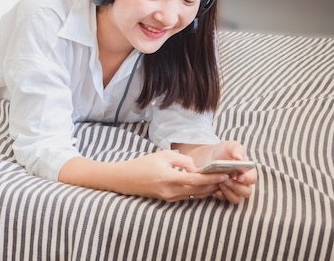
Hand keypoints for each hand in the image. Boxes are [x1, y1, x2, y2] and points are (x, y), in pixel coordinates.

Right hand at [107, 150, 229, 201]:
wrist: (127, 179)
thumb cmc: (144, 164)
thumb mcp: (162, 155)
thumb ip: (182, 160)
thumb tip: (195, 168)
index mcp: (169, 178)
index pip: (195, 180)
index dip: (211, 178)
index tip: (224, 174)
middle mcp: (171, 191)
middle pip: (198, 190)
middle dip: (214, 184)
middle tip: (227, 177)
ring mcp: (170, 197)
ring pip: (195, 195)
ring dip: (208, 189)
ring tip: (220, 182)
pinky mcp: (169, 200)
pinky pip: (188, 196)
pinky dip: (198, 191)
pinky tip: (205, 186)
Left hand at [207, 141, 257, 203]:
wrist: (209, 157)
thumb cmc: (223, 151)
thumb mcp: (229, 146)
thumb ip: (236, 149)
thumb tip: (240, 157)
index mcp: (247, 172)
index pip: (252, 179)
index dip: (247, 179)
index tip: (238, 177)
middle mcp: (243, 183)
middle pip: (246, 192)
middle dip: (236, 187)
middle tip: (226, 180)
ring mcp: (234, 189)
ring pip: (237, 198)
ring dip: (229, 192)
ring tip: (220, 184)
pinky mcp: (224, 194)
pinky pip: (226, 200)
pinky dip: (222, 196)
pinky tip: (216, 190)